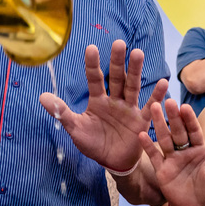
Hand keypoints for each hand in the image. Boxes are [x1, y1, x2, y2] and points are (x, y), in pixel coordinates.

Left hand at [39, 40, 168, 172]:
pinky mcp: (141, 120)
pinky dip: (156, 95)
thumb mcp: (75, 128)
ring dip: (135, 70)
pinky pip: (149, 106)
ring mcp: (129, 108)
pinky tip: (163, 82)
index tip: (91, 48)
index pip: (95, 78)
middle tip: (118, 43)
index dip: (92, 65)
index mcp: (98, 100)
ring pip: (132, 86)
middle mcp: (114, 100)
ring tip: (137, 53)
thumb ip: (61, 112)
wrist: (112, 162)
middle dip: (117, 61)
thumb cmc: (93, 144)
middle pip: (117, 77)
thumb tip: (41, 96)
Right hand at [139, 98, 204, 205]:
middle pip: (178, 131)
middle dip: (173, 117)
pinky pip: (154, 156)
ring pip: (165, 138)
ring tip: (153, 107)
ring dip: (159, 124)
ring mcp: (172, 159)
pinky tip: (141, 134)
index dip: (189, 119)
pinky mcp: (162, 170)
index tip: (185, 107)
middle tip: (168, 101)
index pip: (194, 131)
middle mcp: (184, 151)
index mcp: (199, 149)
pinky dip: (148, 146)